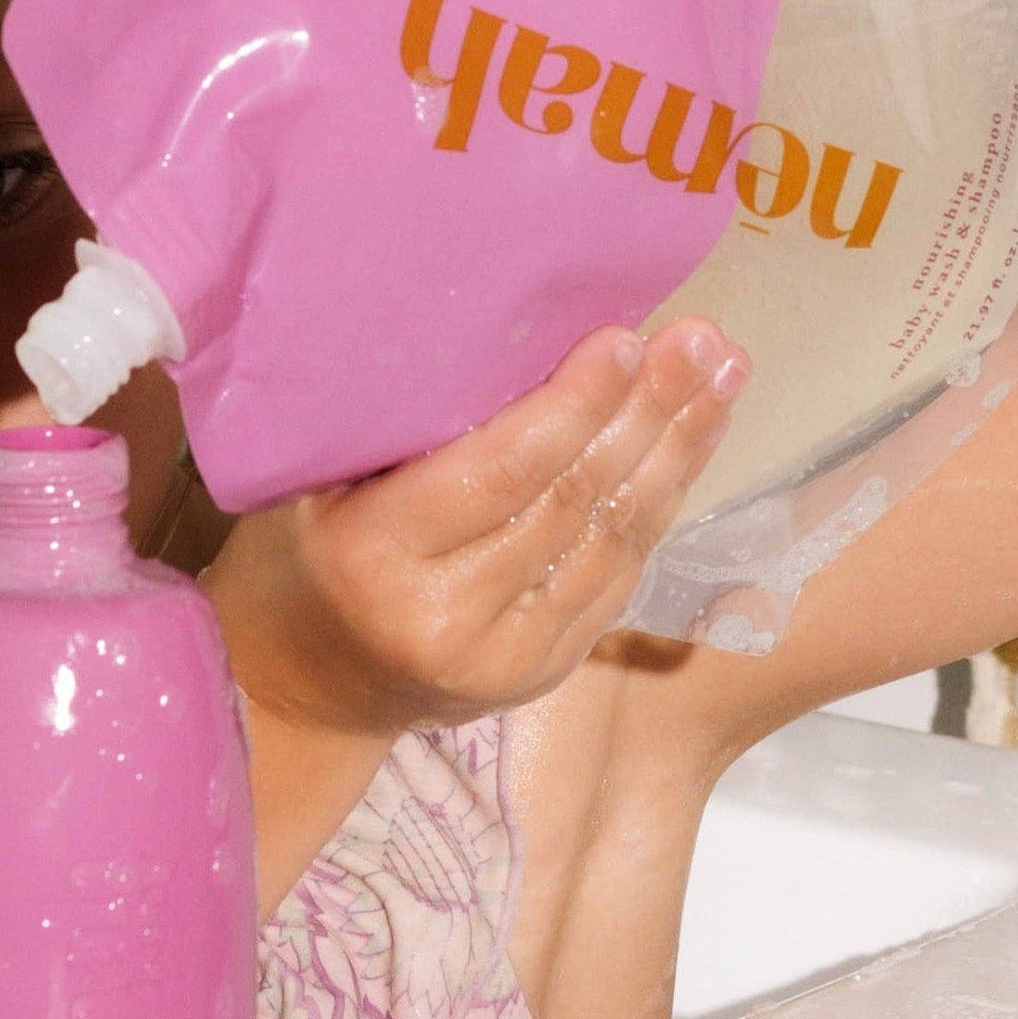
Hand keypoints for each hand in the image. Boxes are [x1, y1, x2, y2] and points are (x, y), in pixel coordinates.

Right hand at [198, 318, 748, 740]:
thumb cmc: (296, 554)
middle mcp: (446, 619)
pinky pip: (615, 578)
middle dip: (650, 414)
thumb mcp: (315, 479)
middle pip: (572, 502)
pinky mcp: (541, 677)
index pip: (500, 472)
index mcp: (376, 557)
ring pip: (610, 542)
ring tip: (722, 376)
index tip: (628, 338)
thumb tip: (518, 329)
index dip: (574, 405)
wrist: (295, 688)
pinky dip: (657, 507)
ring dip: (676, 454)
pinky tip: (688, 446)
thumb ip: (402, 426)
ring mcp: (503, 661)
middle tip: (703, 340)